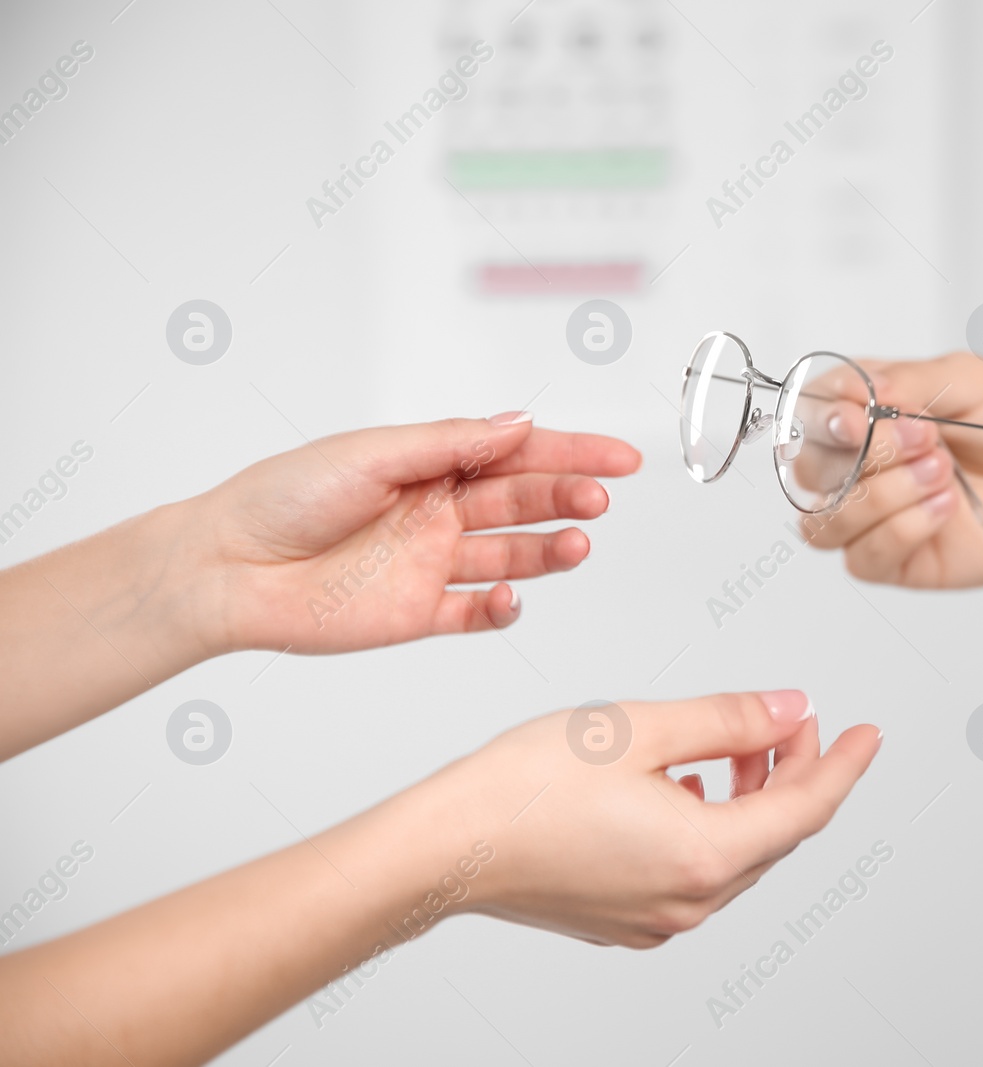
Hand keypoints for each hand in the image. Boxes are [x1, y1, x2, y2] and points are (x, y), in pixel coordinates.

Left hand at [185, 413, 640, 653]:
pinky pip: (476, 613)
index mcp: (430, 465)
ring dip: (549, 550)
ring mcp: (431, 564)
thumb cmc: (282, 497)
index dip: (572, 453)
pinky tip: (514, 599)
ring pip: (512, 557)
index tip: (619, 457)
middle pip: (522, 502)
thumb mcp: (372, 453)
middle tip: (598, 498)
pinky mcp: (418, 613)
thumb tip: (519, 423)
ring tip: (577, 544)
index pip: (516, 454)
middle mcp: (438, 512)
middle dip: (567, 497)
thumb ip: (451, 444)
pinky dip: (504, 609)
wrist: (227, 569)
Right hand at [414, 690, 880, 946]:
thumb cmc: (524, 787)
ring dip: (751, 799)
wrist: (445, 847)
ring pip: (736, 855)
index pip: (807, 810)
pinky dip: (710, 826)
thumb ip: (731, 719)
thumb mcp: (643, 728)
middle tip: (791, 721)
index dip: (843, 765)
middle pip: (775, 835)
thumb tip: (791, 711)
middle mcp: (688, 901)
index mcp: (703, 856)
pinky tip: (686, 786)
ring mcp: (656, 919)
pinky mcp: (625, 919)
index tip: (866, 734)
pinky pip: (696, 873)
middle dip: (793, 773)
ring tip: (737, 746)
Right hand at [801, 353, 982, 596]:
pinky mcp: (900, 560)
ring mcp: (877, 516)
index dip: (825, 416)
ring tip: (943, 471)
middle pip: (812, 469)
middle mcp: (864, 464)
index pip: (813, 412)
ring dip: (881, 495)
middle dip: (866, 453)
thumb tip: (859, 390)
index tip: (858, 414)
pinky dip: (900, 529)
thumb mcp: (975, 380)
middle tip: (928, 438)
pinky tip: (945, 507)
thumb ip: (915, 381)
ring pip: (826, 520)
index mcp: (870, 409)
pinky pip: (865, 557)